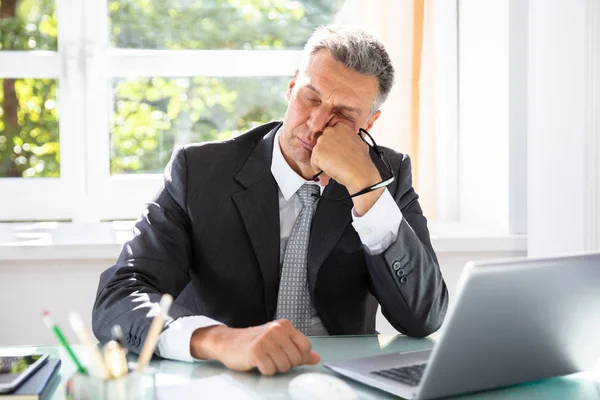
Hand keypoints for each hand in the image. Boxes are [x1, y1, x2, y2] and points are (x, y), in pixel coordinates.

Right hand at [190, 319, 320, 374]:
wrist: (228, 342)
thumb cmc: (254, 342)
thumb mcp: (278, 341)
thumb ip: (298, 349)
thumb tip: (316, 358)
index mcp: (284, 325)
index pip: (306, 347)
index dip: (299, 357)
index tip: (289, 356)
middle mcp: (276, 329)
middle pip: (295, 359)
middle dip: (286, 364)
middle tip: (272, 357)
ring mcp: (266, 339)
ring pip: (284, 366)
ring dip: (274, 367)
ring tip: (265, 359)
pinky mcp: (255, 351)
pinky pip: (270, 370)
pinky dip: (264, 370)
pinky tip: (258, 362)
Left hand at [310, 123, 380, 191]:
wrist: (359, 172)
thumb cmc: (361, 161)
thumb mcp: (359, 142)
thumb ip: (349, 139)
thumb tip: (346, 143)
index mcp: (342, 126)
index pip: (330, 134)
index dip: (332, 145)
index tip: (334, 153)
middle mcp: (331, 131)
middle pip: (322, 143)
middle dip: (326, 153)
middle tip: (333, 163)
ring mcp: (323, 140)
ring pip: (318, 153)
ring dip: (322, 162)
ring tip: (331, 172)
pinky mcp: (317, 151)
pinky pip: (314, 162)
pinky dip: (318, 170)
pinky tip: (327, 176)